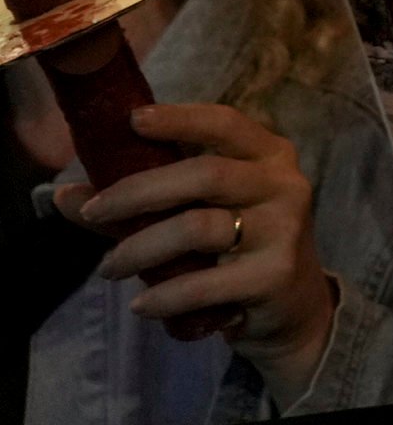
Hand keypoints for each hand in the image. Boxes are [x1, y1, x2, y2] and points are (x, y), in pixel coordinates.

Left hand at [64, 102, 339, 384]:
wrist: (293, 303)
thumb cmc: (237, 246)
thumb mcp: (199, 212)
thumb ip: (140, 203)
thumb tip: (67, 195)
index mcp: (268, 155)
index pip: (225, 124)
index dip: (180, 119)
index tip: (132, 121)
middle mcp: (283, 183)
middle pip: (205, 174)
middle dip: (138, 192)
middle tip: (92, 212)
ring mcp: (284, 228)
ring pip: (198, 227)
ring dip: (139, 248)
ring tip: (108, 268)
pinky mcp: (276, 274)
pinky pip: (204, 283)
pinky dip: (164, 295)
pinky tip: (141, 305)